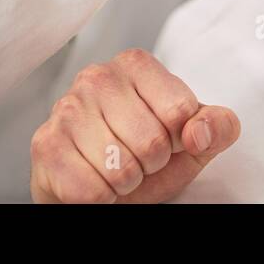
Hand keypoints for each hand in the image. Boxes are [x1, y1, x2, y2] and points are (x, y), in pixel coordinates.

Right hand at [30, 49, 240, 203]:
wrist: (97, 184)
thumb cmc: (144, 153)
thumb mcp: (192, 139)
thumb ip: (217, 127)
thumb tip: (199, 132)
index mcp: (136, 65)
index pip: (180, 110)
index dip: (180, 139)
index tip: (166, 137)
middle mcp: (97, 77)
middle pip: (152, 141)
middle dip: (151, 164)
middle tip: (136, 157)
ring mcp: (66, 108)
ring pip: (121, 168)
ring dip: (125, 183)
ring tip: (115, 169)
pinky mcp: (46, 144)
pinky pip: (90, 191)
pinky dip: (100, 199)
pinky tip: (94, 181)